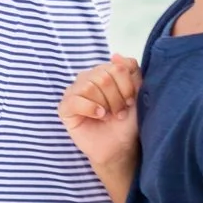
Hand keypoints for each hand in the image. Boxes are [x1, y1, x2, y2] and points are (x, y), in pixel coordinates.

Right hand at [58, 53, 141, 188]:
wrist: (119, 147)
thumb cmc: (127, 121)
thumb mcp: (137, 94)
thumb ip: (132, 72)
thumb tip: (116, 56)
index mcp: (103, 72)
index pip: (116, 67)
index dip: (126, 86)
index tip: (130, 102)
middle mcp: (87, 78)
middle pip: (103, 77)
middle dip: (116, 98)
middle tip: (119, 112)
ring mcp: (74, 92)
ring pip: (89, 87)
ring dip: (105, 105)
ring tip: (109, 116)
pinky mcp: (65, 108)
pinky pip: (75, 100)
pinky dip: (90, 108)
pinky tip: (99, 116)